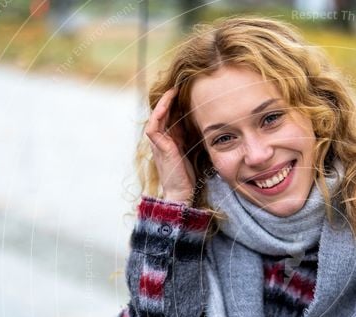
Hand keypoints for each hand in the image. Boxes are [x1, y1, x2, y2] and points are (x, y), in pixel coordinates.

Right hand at [145, 86, 195, 203]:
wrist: (181, 193)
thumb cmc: (187, 175)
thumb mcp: (191, 151)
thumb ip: (191, 137)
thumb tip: (202, 122)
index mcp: (170, 140)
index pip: (170, 116)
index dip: (176, 104)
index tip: (185, 92)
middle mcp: (162, 140)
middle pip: (162, 113)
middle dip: (169, 99)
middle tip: (179, 85)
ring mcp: (159, 143)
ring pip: (156, 117)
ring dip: (163, 103)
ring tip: (172, 90)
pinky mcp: (160, 148)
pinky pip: (154, 127)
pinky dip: (158, 115)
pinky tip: (167, 105)